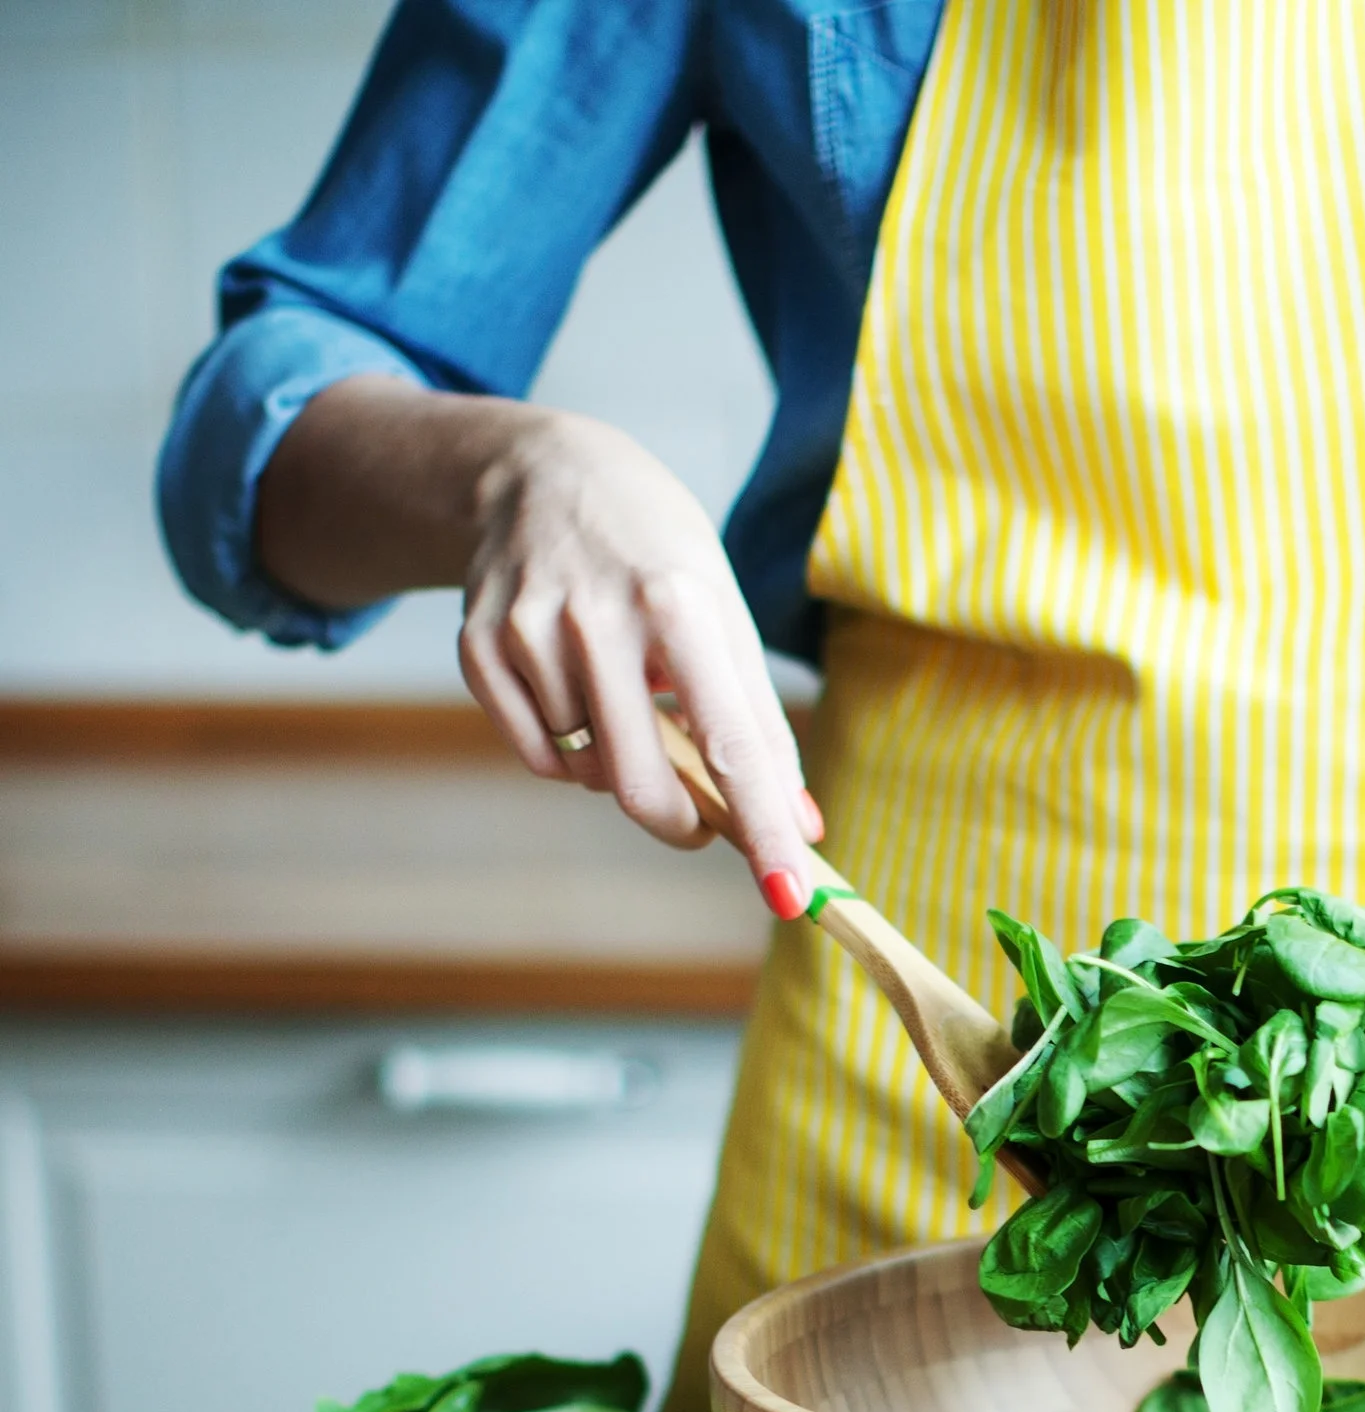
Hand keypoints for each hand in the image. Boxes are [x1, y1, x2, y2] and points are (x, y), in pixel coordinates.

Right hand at [257, 377, 820, 913]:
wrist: (539, 473)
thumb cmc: (654, 555)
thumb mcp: (726, 615)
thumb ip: (762, 726)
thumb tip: (801, 828)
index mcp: (677, 603)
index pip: (731, 743)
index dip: (763, 828)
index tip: (792, 898)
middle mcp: (596, 618)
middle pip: (639, 786)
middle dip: (681, 823)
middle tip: (703, 818)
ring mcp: (527, 632)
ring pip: (588, 771)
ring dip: (621, 763)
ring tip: (626, 694)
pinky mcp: (477, 647)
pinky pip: (538, 754)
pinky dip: (570, 752)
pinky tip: (579, 694)